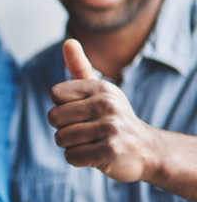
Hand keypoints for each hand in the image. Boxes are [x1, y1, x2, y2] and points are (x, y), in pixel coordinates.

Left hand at [47, 39, 156, 181]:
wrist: (146, 150)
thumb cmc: (114, 118)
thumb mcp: (100, 91)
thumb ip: (80, 67)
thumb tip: (68, 41)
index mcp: (101, 88)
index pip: (54, 94)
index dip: (62, 107)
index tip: (82, 112)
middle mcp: (107, 105)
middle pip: (53, 118)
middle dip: (64, 128)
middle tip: (87, 130)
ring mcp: (110, 128)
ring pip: (61, 139)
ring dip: (71, 145)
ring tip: (93, 142)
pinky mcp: (110, 151)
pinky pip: (71, 156)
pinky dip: (79, 159)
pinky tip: (97, 154)